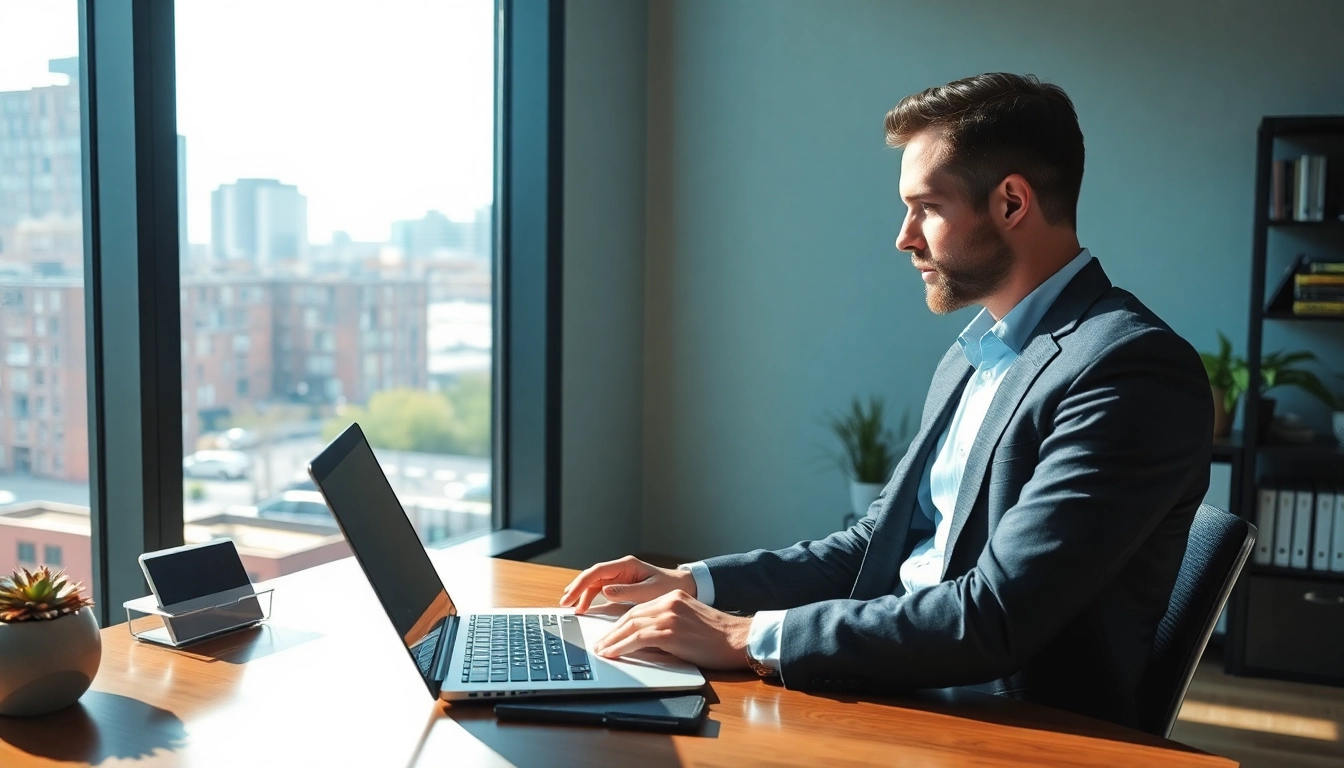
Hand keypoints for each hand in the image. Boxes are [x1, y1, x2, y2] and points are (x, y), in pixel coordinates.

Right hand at [559, 555, 695, 613]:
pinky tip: (584, 606)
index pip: (597, 571)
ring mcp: (620, 576)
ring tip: (573, 607)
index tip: (570, 596)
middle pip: (592, 576)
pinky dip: (591, 597)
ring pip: (594, 583)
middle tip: (565, 603)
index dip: (581, 584)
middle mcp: (621, 568)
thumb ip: (627, 591)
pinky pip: (601, 589)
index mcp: (627, 565)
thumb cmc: (670, 587)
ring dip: (582, 594)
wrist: (685, 587)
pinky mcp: (621, 585)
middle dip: (576, 589)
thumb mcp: (650, 591)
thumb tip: (605, 591)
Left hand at [593, 590, 752, 669]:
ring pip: (631, 626)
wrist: (739, 639)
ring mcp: (669, 616)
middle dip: (612, 631)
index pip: (639, 609)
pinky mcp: (671, 632)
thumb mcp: (690, 621)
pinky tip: (613, 653)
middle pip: (631, 615)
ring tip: (602, 651)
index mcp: (673, 597)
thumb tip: (645, 641)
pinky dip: (622, 646)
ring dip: (612, 640)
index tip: (609, 633)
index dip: (621, 623)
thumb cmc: (719, 636)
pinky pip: (638, 638)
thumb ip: (669, 624)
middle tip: (600, 644)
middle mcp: (669, 602)